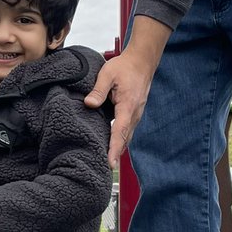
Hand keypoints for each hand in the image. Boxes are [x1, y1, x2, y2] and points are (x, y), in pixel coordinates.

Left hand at [85, 16, 169, 166]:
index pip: (120, 131)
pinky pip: (126, 130)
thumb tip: (89, 104)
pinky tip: (112, 146)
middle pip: (124, 139)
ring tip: (107, 163)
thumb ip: (98, 90)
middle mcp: (134, 113)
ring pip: (126, 136)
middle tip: (105, 170)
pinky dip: (120, 140)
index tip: (110, 163)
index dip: (114, 148)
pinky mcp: (133, 113)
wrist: (142, 61)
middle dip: (115, 155)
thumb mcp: (107, 74)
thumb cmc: (125, 66)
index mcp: (128, 105)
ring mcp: (136, 114)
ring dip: (118, 149)